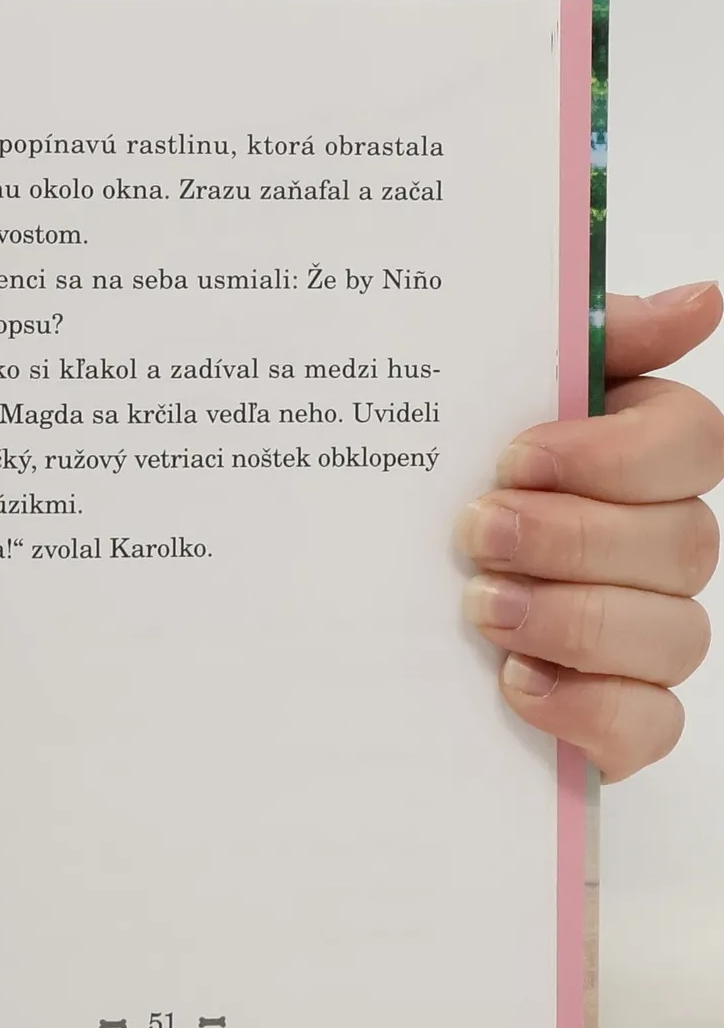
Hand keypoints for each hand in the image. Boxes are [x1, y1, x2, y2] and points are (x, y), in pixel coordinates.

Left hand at [457, 283, 723, 779]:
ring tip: (479, 608)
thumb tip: (701, 302)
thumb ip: (580, 342)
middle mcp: (653, 543)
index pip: (693, 441)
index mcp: (629, 457)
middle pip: (686, 540)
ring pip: (675, 634)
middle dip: (574, 538)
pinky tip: (515, 685)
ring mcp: (640, 634)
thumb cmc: (424, 486)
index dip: (616, 452)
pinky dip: (590, 709)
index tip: (517, 455)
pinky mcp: (614, 716)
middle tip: (474, 534)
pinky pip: (652, 726)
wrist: (340, 603)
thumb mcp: (472, 399)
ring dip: (573, 619)